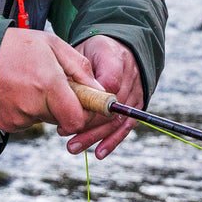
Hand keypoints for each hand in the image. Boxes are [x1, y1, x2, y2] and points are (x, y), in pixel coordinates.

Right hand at [0, 28, 98, 132]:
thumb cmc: (13, 46)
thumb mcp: (51, 44)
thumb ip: (79, 67)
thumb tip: (99, 89)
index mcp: (48, 84)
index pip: (77, 119)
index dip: (85, 113)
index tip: (85, 102)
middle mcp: (33, 106)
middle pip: (62, 118)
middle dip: (64, 104)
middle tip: (53, 82)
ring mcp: (17, 117)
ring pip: (44, 118)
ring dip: (44, 104)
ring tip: (29, 81)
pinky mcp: (5, 124)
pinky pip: (26, 120)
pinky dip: (27, 108)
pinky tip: (17, 89)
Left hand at [65, 35, 143, 159]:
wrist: (121, 49)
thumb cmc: (96, 51)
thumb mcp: (83, 49)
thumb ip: (78, 69)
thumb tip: (66, 93)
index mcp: (115, 58)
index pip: (108, 83)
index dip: (90, 100)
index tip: (69, 110)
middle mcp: (130, 76)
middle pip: (111, 106)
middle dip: (87, 123)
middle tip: (63, 132)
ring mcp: (136, 92)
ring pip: (117, 120)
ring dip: (95, 136)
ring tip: (73, 146)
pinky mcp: (137, 105)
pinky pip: (127, 126)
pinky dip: (112, 141)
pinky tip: (99, 153)